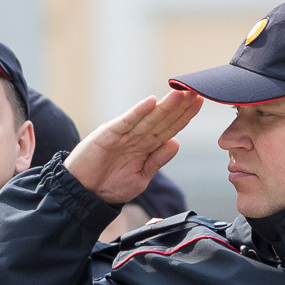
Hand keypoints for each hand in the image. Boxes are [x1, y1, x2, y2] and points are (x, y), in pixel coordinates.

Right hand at [65, 89, 201, 205]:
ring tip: (181, 93)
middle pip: (162, 119)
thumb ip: (157, 160)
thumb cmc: (110, 186)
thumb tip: (176, 143)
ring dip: (165, 106)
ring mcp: (123, 133)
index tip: (199, 103)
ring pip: (149, 118)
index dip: (184, 116)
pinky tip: (151, 102)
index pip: (169, 128)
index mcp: (146, 146)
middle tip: (197, 90)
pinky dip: (138, 112)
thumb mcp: (141, 177)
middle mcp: (137, 136)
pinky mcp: (108, 133)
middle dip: (180, 106)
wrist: (85, 194)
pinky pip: (127, 121)